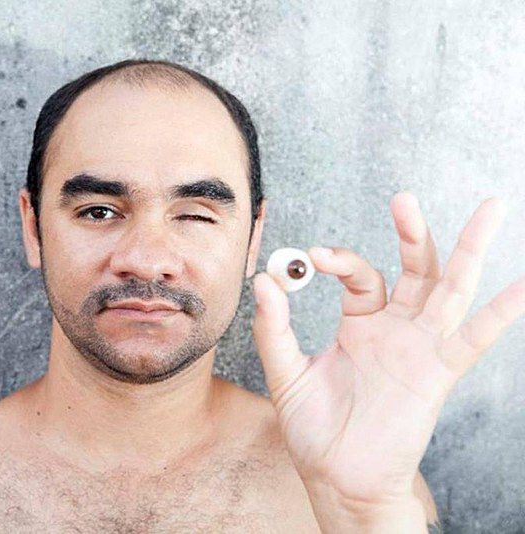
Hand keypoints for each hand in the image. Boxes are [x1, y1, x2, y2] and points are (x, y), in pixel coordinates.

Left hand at [250, 192, 523, 523]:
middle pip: (415, 269)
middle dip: (413, 232)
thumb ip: (275, 327)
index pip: (360, 275)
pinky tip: (522, 287)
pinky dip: (499, 315)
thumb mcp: (285, 371)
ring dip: (470, 250)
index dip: (340, 260)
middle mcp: (396, 329)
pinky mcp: (437, 374)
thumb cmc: (313, 428)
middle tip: (403, 198)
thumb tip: (264, 279)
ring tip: (490, 209)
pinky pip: (472, 341)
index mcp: (361, 324)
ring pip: (451, 290)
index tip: (312, 256)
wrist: (335, 477)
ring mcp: (420, 348)